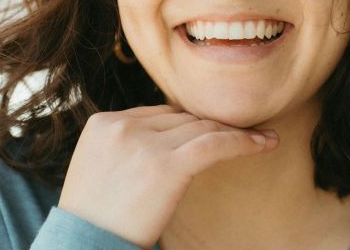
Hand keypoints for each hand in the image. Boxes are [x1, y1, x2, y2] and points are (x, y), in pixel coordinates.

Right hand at [57, 105, 279, 247]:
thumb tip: (169, 138)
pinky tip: (265, 144)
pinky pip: (215, 144)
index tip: (214, 131)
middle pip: (182, 118)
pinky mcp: (166, 165)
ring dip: (235, 132)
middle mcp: (122, 126)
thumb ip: (125, 146)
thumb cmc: (94, 220)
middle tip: (245, 133)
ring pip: (201, 128)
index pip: (159, 114)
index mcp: (103, 123)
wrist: (84, 245)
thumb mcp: (97, 169)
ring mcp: (143, 144)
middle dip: (213, 127)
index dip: (189, 124)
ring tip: (263, 137)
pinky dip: (244, 142)